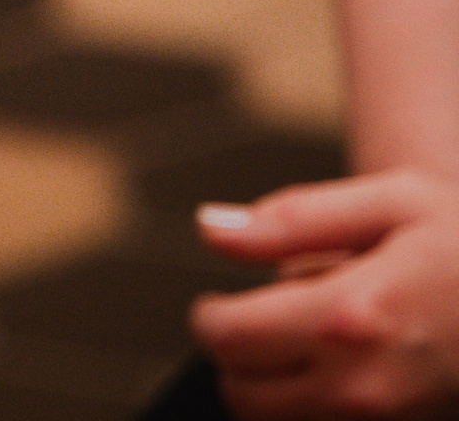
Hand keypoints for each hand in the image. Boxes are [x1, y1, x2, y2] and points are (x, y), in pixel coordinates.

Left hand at [193, 170, 458, 418]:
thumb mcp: (392, 202)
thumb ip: (292, 219)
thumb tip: (210, 229)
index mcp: (354, 315)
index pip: (229, 338)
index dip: (211, 318)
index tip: (221, 303)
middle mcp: (368, 383)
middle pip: (245, 396)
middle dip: (238, 361)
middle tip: (260, 327)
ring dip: (272, 393)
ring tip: (304, 350)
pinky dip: (310, 413)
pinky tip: (333, 377)